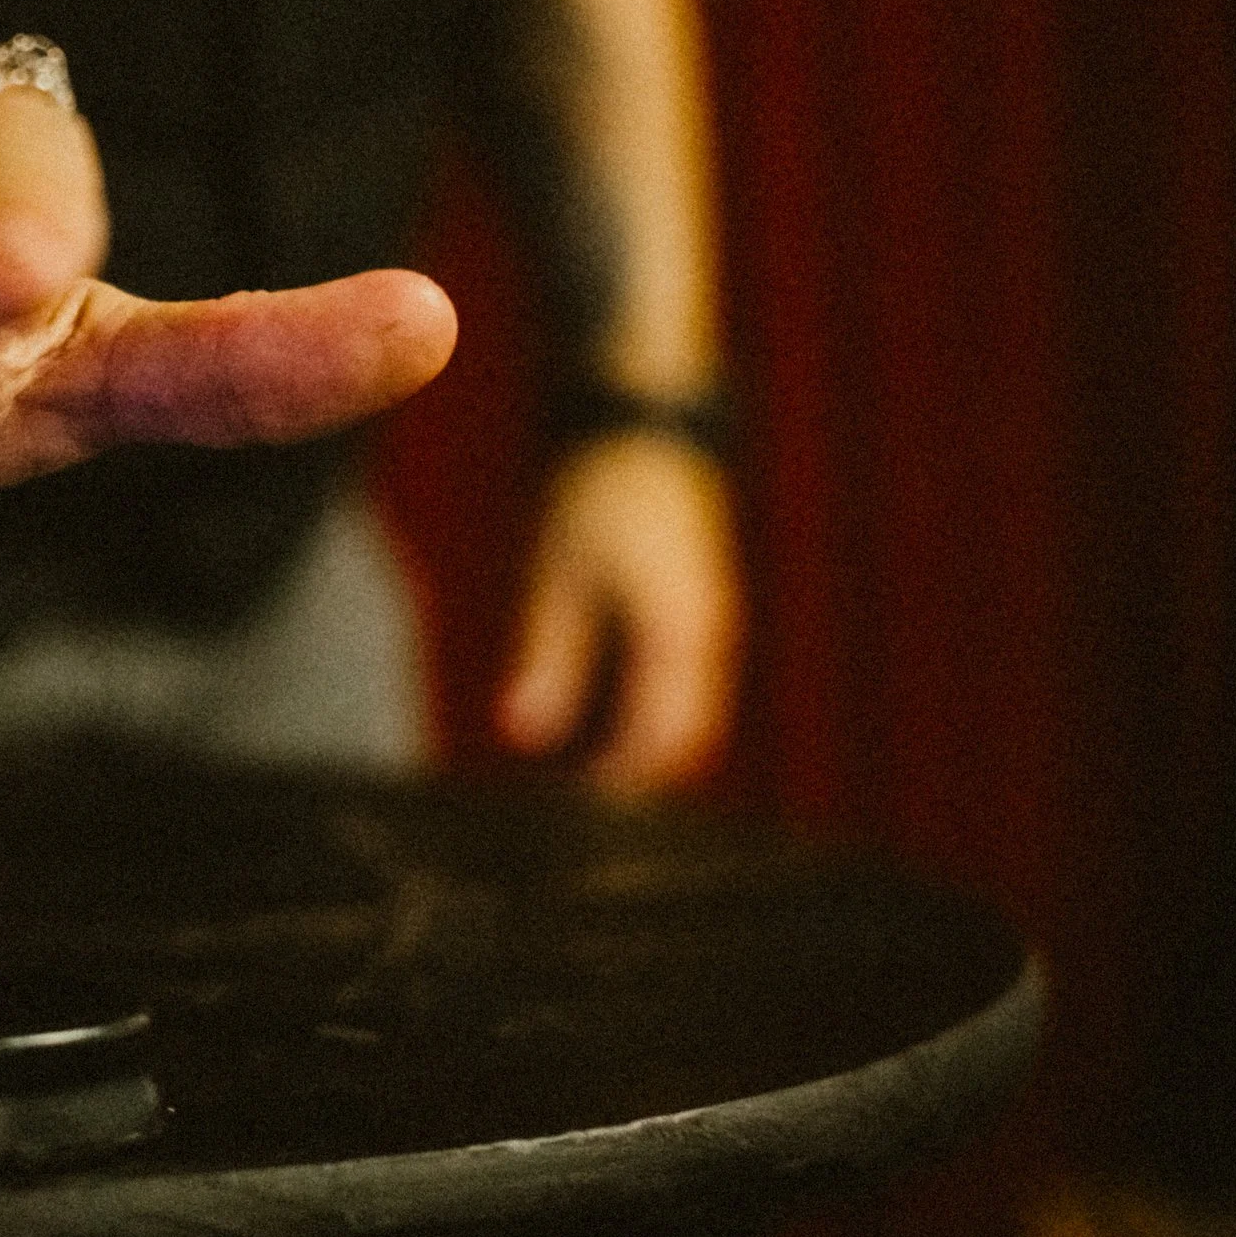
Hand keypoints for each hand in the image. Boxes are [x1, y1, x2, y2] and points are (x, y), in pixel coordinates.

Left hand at [495, 433, 741, 796]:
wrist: (646, 423)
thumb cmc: (597, 492)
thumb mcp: (557, 572)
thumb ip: (550, 657)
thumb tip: (523, 736)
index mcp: (677, 632)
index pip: (664, 741)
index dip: (622, 784)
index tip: (572, 813)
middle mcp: (709, 635)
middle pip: (688, 739)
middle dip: (638, 776)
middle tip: (577, 807)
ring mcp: (713, 622)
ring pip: (693, 713)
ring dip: (647, 747)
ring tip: (586, 776)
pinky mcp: (703, 609)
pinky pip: (689, 683)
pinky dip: (654, 712)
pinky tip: (605, 722)